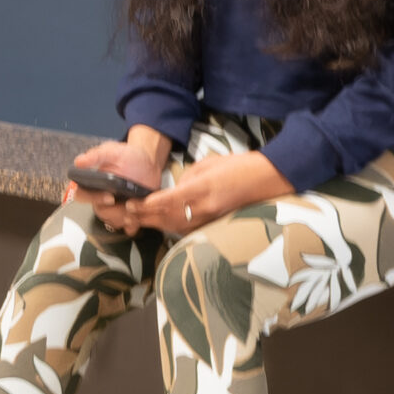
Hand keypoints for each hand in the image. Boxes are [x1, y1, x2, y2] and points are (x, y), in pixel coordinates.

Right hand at [65, 129, 172, 235]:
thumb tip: (78, 161)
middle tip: (128, 206)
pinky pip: (125, 227)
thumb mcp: (113, 151)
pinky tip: (139, 216)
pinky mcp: (126, 216)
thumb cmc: (129, 156)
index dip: (93, 199)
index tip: (110, 197)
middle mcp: (100, 198)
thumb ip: (96, 155)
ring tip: (136, 210)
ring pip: (112, 221)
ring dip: (124, 218)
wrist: (149, 164)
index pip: (81, 195)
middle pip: (99, 212)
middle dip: (115, 212)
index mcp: (93, 184)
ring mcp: (113, 209)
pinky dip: (132, 225)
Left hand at [127, 150, 291, 234]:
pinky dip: (170, 226)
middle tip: (126, 213)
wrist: (266, 179)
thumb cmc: (238, 166)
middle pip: (167, 217)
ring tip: (136, 220)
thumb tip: (173, 190)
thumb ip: (187, 178)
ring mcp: (210, 218)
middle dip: (144, 216)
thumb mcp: (208, 164)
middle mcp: (204, 208)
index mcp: (202, 189)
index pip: (167, 201)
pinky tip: (159, 223)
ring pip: (175, 225)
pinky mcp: (213, 223)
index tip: (131, 203)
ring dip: (154, 223)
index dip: (147, 205)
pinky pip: (186, 228)